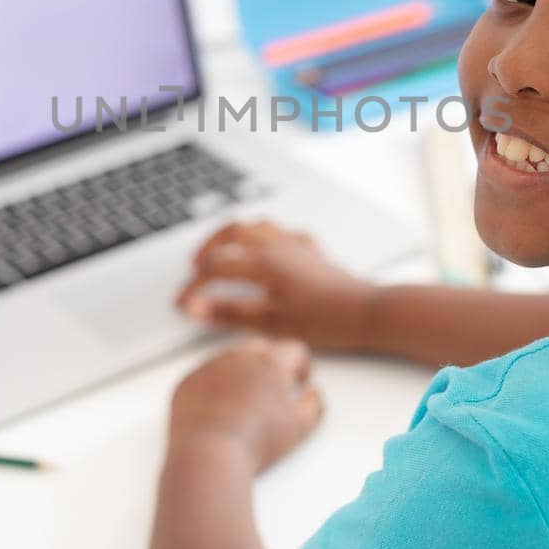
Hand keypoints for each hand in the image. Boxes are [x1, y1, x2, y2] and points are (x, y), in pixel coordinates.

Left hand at [168, 337, 322, 472]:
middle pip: (260, 348)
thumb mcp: (299, 427)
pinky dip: (214, 385)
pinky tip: (219, 409)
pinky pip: (205, 376)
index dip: (301, 364)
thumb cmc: (257, 441)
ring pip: (230, 359)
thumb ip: (314, 404)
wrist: (208, 454)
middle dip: (271, 361)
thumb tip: (313, 393)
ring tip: (246, 399)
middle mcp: (238, 357)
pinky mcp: (187, 382)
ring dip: (241, 372)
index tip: (300, 379)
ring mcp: (209, 367)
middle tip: (274, 386)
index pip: (293, 350)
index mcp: (269, 362)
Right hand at [175, 220, 375, 351]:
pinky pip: (278, 230)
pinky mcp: (310, 248)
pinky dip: (260, 235)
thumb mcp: (270, 323)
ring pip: (254, 225)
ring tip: (221, 250)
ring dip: (232, 235)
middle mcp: (277, 244)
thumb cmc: (323, 320)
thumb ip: (229, 312)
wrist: (366, 311)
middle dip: (208, 247)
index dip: (194, 285)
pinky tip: (263, 248)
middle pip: (231, 232)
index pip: (216, 267)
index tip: (181, 303)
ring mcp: (295, 243)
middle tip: (194, 266)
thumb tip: (194, 307)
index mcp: (263, 261)